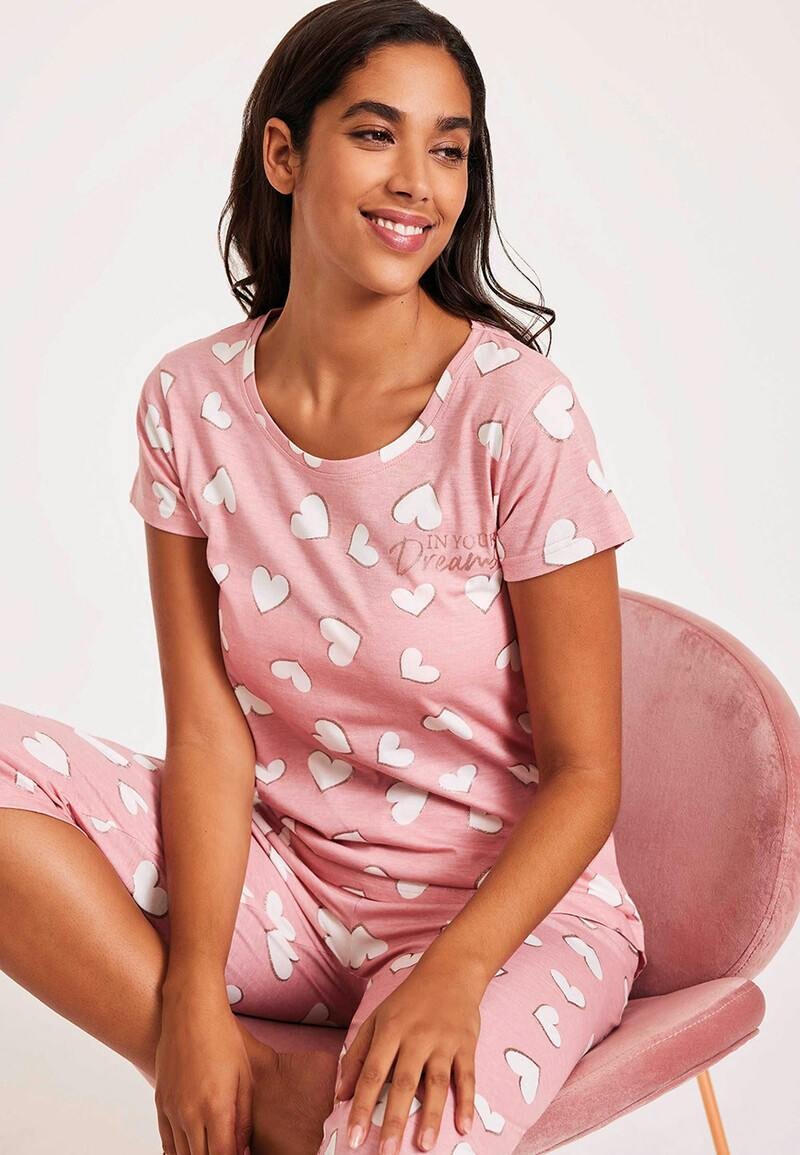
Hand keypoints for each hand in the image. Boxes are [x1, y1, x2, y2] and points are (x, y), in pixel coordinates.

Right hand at [155, 981, 253, 1154]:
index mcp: (216, 1107)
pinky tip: (191, 1149)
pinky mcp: (159, 1102)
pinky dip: (178, 1151)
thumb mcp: (245, 1077)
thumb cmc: (223, 1038)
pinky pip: (166, 1141)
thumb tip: (241, 1150)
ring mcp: (171, 1109)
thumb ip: (243, 1119)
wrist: (191, 1010)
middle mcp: (190, 1113)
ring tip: (211, 1149)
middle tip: (226, 1151)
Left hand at [335, 962, 481, 1152]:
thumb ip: (356, 1055)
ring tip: (424, 1146)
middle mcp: (416, 1036)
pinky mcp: (466, 1044)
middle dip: (394, 1120)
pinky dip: (467, 1102)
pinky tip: (464, 1127)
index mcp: (390, 1030)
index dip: (361, 1106)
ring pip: (437, 1083)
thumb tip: (340, 1095)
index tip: (353, 1138)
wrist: (451, 971)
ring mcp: (443, 1041)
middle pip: (403, 1082)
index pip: (371, 1072)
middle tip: (386, 1153)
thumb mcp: (377, 1019)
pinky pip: (467, 1077)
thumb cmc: (409, 1000)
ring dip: (430, 1116)